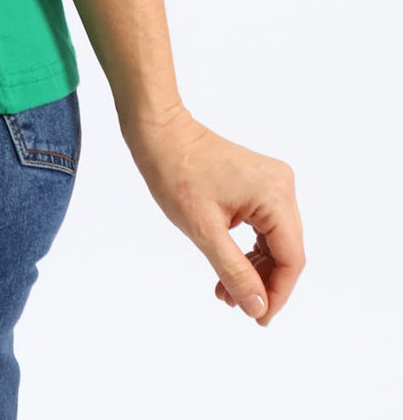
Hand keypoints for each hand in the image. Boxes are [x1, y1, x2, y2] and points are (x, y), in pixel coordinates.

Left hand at [122, 104, 304, 325]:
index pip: (291, 258)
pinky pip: (264, 226)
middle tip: (238, 306)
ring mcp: (272, 183)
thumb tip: (258, 308)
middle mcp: (281, 186)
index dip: (277, 293)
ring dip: (254, 269)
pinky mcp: (259, 184)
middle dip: (264, 283)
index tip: (258, 318)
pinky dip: (249, 250)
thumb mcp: (204, 231)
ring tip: (226, 291)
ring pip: (275, 241)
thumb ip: (235, 271)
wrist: (159, 133)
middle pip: (286, 250)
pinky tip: (229, 268)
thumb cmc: (176, 173)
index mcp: (275, 194)